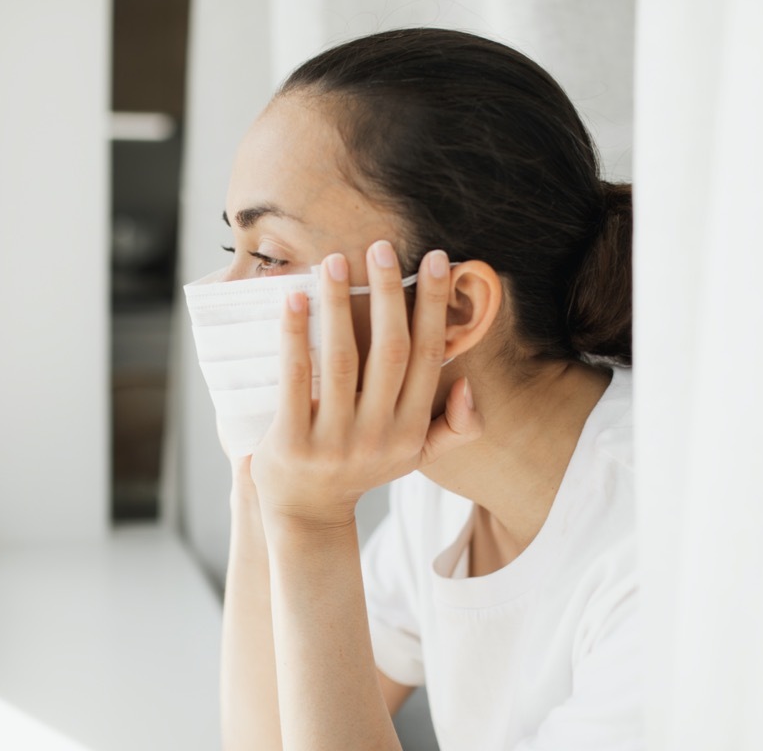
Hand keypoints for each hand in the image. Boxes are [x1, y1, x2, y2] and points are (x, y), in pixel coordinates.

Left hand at [248, 243, 483, 529]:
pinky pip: (296, 379)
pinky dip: (295, 336)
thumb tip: (470, 385)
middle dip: (390, 295)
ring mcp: (334, 441)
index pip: (427, 357)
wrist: (305, 515)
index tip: (437, 261)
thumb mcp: (412, 456)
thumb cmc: (359, 470)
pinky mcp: (292, 442)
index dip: (433, 307)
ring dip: (341, 305)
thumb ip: (451, 428)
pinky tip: (294, 299)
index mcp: (410, 431)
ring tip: (335, 261)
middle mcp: (378, 435)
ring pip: (341, 359)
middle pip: (390, 351)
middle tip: (382, 248)